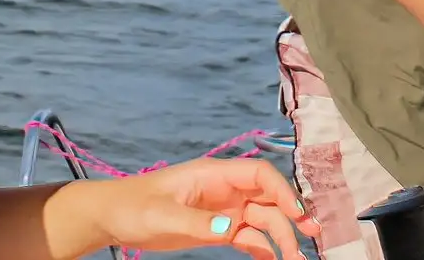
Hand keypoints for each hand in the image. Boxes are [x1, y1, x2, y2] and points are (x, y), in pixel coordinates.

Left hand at [87, 157, 320, 259]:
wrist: (113, 217)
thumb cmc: (133, 206)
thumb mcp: (162, 214)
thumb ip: (197, 221)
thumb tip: (231, 228)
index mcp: (214, 174)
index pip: (260, 175)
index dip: (282, 191)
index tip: (297, 215)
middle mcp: (225, 189)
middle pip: (268, 199)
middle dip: (291, 217)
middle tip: (310, 238)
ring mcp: (223, 208)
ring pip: (262, 220)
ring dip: (281, 237)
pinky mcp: (217, 227)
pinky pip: (248, 236)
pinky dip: (263, 248)